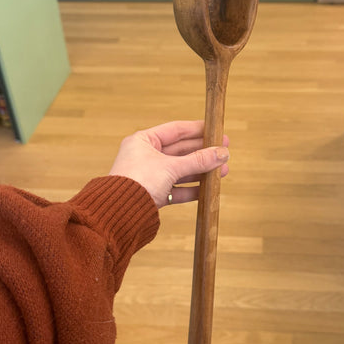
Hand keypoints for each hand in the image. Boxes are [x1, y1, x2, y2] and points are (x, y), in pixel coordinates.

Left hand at [109, 120, 229, 207]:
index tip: (216, 131)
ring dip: (202, 171)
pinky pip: (177, 188)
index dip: (198, 130)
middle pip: (181, 151)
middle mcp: (146, 156)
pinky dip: (192, 188)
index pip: (176, 130)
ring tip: (222, 171)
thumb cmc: (137, 182)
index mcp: (143, 141)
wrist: (119, 212)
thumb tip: (221, 153)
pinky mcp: (154, 193)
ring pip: (181, 171)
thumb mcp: (171, 167)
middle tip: (224, 152)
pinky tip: (208, 188)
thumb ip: (198, 160)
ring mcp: (150, 176)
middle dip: (204, 153)